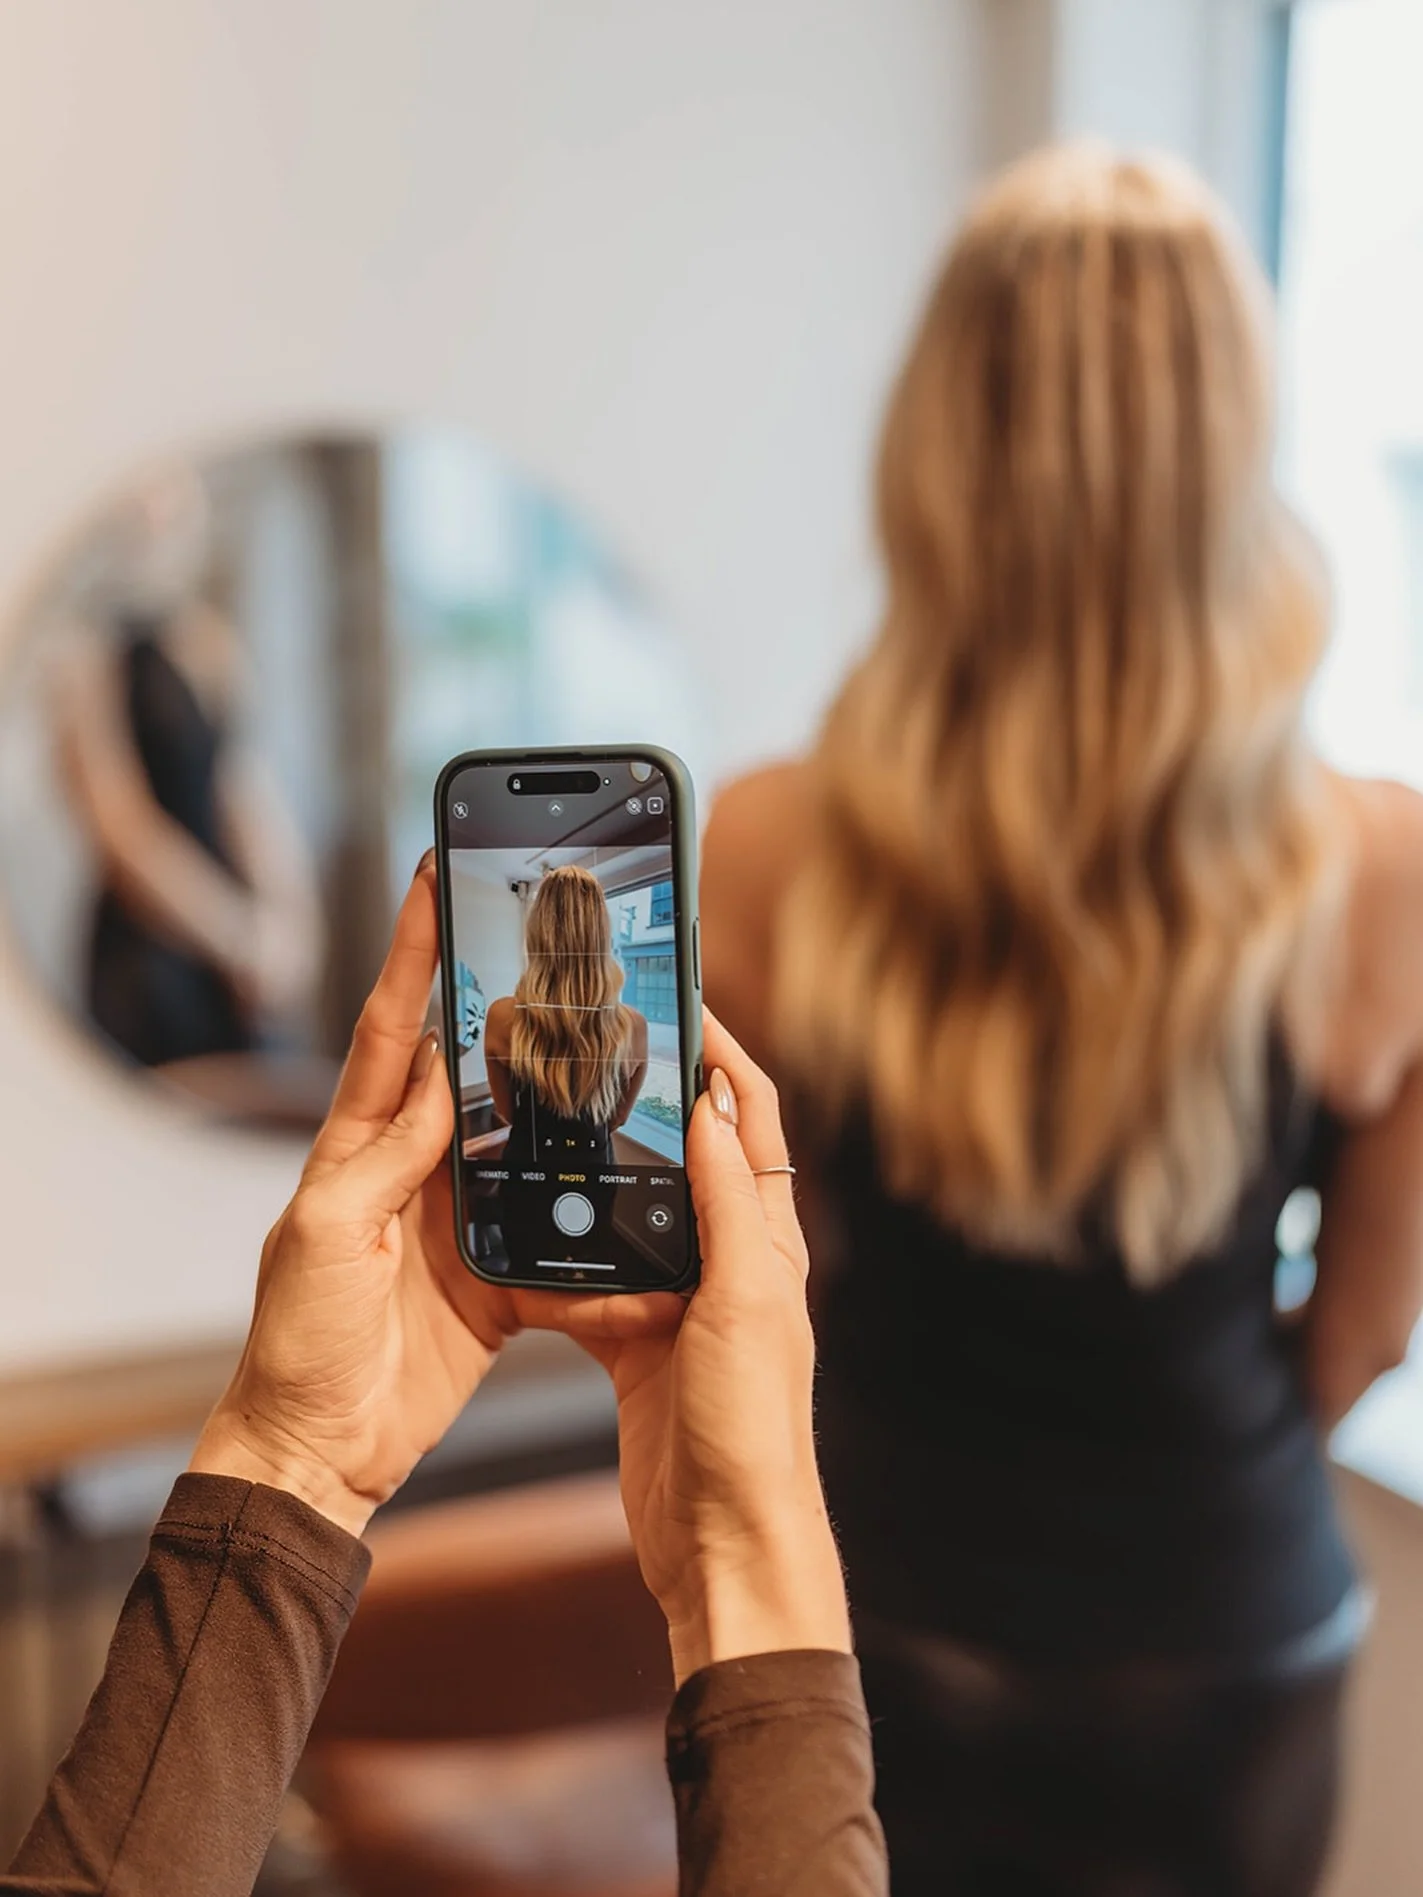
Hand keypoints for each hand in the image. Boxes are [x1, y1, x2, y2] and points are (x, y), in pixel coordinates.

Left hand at [192, 855, 680, 1535]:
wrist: (323, 1452)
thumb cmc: (297, 1346)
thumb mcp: (324, 1239)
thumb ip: (382, 1159)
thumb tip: (435, 1079)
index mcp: (356, 1148)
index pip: (391, 1028)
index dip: (414, 952)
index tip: (434, 878)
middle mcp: (409, 1169)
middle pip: (465, 1064)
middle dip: (502, 997)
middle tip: (547, 937)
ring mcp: (454, 1217)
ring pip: (517, 1132)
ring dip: (553, 1085)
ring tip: (601, 1029)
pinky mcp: (496, 1271)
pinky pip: (547, 1215)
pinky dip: (582, 1194)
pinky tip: (619, 1167)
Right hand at [583, 1015, 850, 1682]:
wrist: (719, 1543)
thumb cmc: (749, 1429)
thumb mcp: (742, 1299)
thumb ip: (728, 1203)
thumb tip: (711, 1104)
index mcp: (770, 1241)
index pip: (750, 1119)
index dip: (721, 1055)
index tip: (678, 1002)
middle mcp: (734, 1264)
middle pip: (694, 1153)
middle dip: (654, 1094)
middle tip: (597, 1046)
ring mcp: (685, 1305)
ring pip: (643, 1210)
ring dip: (610, 1163)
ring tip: (557, 1116)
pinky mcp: (639, 1347)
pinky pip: (600, 1275)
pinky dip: (572, 1246)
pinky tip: (536, 1228)